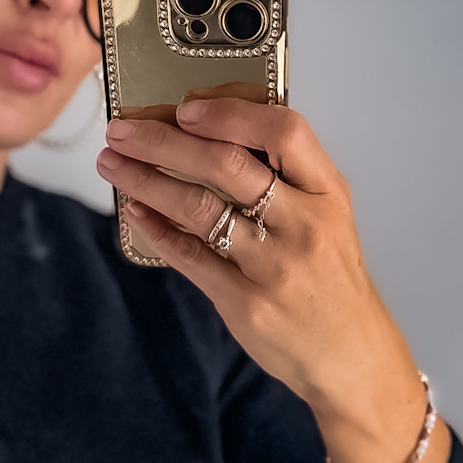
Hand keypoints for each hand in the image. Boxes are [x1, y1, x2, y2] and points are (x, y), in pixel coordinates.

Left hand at [96, 100, 449, 462]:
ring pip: (198, 208)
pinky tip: (134, 211)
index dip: (230, 113)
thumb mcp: (329, 219)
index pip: (284, 131)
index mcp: (327, 193)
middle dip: (163, 140)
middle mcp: (304, 225)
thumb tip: (213, 135)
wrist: (350, 356)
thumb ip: (286, 179)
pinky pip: (189, 256)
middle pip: (227, 165)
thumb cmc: (331, 281)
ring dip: (146, 181)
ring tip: (113, 165)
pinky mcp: (245, 303)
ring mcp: (274, 266)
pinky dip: (155, 229)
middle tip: (122, 129)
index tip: (186, 106)